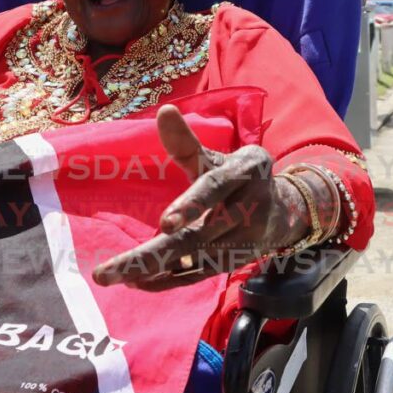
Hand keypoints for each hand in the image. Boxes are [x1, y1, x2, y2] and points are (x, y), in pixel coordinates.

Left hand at [92, 105, 306, 290]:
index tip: (164, 223)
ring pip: (193, 261)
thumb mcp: (215, 157)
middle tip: (108, 272)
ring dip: (153, 270)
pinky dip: (167, 281)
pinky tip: (136, 281)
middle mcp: (246, 211)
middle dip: (152, 255)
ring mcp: (241, 243)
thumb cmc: (236, 178)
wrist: (284, 212)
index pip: (213, 189)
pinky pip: (197, 276)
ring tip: (114, 275)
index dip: (191, 205)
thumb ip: (186, 142)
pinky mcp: (232, 264)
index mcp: (242, 174)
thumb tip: (164, 111)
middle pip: (195, 237)